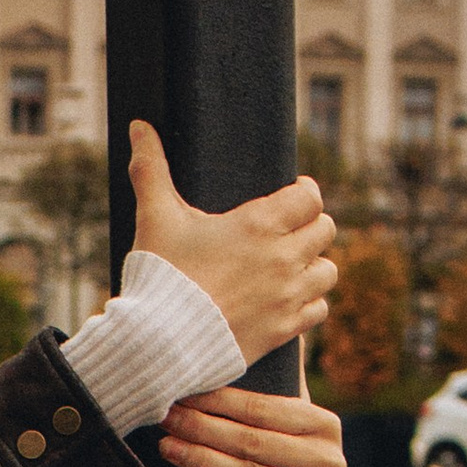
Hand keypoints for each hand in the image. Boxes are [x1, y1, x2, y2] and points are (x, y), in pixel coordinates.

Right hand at [127, 117, 337, 366]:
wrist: (161, 341)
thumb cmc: (160, 274)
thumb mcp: (155, 217)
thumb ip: (150, 169)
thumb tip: (139, 125)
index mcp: (260, 224)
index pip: (310, 197)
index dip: (305, 193)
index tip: (294, 195)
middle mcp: (283, 257)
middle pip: (324, 230)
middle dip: (310, 226)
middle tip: (290, 230)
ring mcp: (287, 296)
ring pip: (328, 270)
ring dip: (313, 265)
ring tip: (292, 265)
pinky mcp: (284, 329)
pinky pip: (319, 309)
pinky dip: (309, 302)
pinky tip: (289, 299)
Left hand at [158, 371, 348, 466]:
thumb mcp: (291, 435)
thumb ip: (267, 408)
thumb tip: (221, 358)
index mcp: (322, 423)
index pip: (261, 409)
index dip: (216, 402)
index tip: (179, 396)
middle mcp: (327, 457)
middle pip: (253, 442)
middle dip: (202, 430)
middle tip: (166, 422)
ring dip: (205, 462)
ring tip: (170, 451)